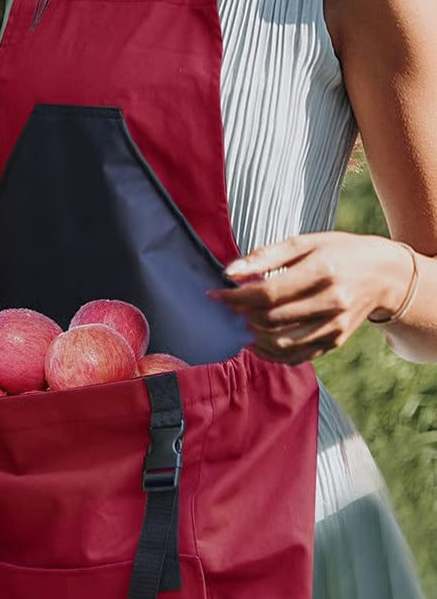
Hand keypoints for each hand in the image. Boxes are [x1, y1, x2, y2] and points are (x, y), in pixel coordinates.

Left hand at [206, 231, 411, 365]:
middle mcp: (332, 302)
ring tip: (235, 323)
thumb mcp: (305, 242)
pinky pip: (296, 357)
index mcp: (323, 271)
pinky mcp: (335, 342)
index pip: (269, 293)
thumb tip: (229, 272)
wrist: (383, 274)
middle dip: (240, 315)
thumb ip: (265, 256)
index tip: (214, 294)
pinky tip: (254, 340)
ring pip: (282, 344)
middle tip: (223, 308)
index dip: (236, 297)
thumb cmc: (337, 252)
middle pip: (272, 319)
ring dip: (251, 336)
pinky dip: (269, 353)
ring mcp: (335, 326)